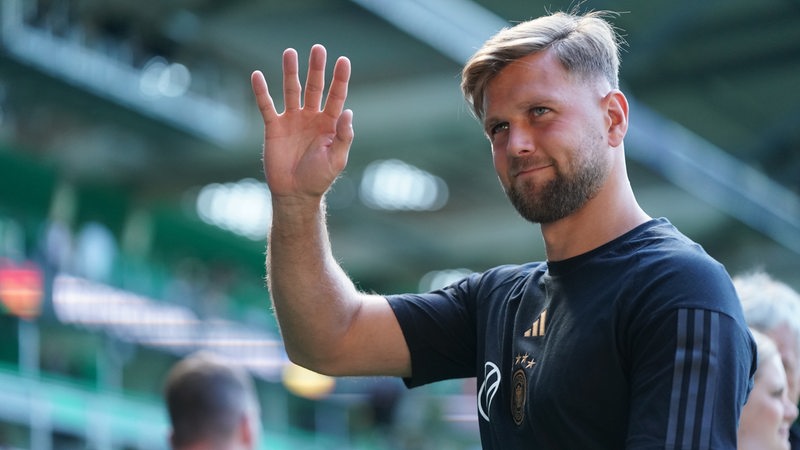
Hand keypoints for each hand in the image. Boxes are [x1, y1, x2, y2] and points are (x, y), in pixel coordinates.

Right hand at [251, 44, 352, 202]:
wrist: (295, 193)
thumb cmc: (319, 178)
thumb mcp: (337, 159)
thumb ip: (344, 136)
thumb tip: (349, 112)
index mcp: (329, 124)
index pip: (336, 96)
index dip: (340, 79)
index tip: (343, 60)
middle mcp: (311, 117)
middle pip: (314, 87)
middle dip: (316, 68)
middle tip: (318, 48)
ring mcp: (292, 120)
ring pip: (291, 91)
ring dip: (290, 72)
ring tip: (289, 52)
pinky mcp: (274, 128)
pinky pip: (266, 106)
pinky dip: (261, 91)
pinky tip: (257, 75)